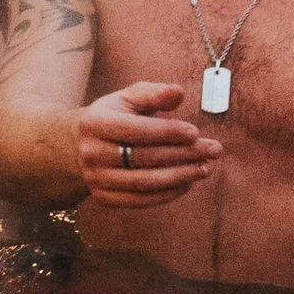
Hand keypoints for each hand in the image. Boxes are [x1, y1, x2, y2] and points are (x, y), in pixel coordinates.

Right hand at [76, 80, 221, 207]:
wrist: (79, 146)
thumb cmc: (114, 117)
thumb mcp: (128, 99)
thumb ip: (153, 94)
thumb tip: (178, 93)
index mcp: (95, 123)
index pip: (136, 130)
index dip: (168, 132)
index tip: (195, 132)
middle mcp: (92, 153)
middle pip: (145, 157)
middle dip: (184, 154)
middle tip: (213, 150)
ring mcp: (96, 179)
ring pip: (145, 182)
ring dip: (181, 176)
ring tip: (205, 168)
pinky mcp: (104, 198)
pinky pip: (140, 200)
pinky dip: (167, 194)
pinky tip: (187, 183)